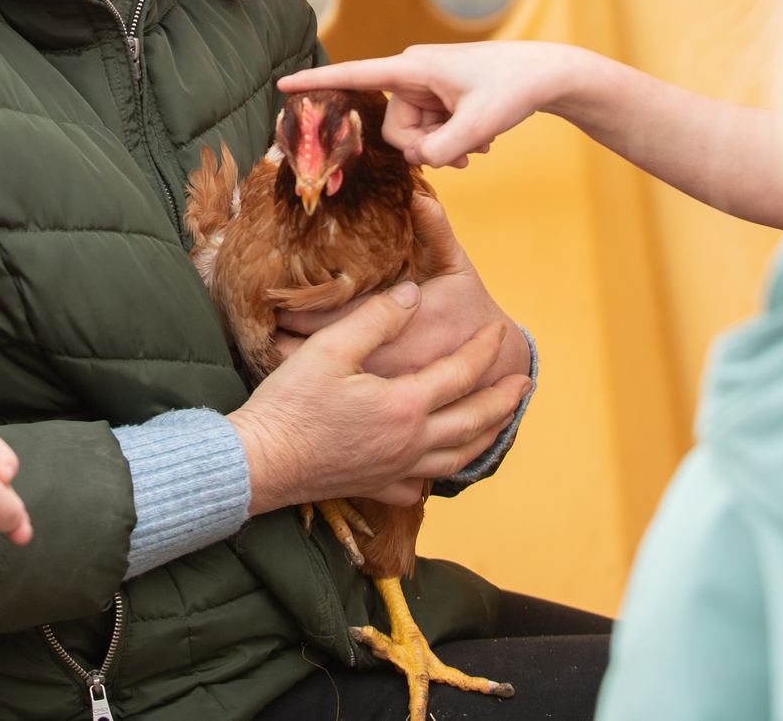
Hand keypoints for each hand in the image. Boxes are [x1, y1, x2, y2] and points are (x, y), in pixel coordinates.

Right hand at [227, 283, 530, 512]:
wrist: (259, 464)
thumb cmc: (289, 405)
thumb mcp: (330, 349)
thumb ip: (376, 318)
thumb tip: (413, 295)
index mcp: (404, 405)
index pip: (460, 373)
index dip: (484, 350)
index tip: (499, 330)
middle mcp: (410, 442)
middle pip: (473, 421)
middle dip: (502, 400)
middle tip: (523, 382)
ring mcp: (394, 470)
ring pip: (457, 457)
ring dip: (485, 436)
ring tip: (499, 423)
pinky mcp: (375, 487)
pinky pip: (420, 484)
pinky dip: (438, 472)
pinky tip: (436, 466)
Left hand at [273, 195, 530, 390]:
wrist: (493, 369)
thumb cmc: (468, 310)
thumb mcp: (457, 267)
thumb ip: (436, 232)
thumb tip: (418, 197)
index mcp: (415, 323)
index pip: (347, 316)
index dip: (307, 310)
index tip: (275, 300)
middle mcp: (402, 362)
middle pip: (334, 353)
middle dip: (293, 341)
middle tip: (259, 324)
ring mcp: (394, 392)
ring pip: (334, 384)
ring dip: (299, 370)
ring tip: (265, 350)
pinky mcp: (388, 411)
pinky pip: (343, 402)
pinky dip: (316, 391)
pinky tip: (291, 380)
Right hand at [279, 42, 583, 166]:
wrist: (546, 75)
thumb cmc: (513, 89)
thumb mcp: (479, 126)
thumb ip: (442, 150)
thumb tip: (419, 161)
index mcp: (412, 68)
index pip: (355, 75)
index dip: (317, 82)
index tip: (283, 84)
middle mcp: (412, 75)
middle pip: (394, 128)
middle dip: (426, 147)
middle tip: (465, 152)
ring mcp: (426, 87)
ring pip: (414, 135)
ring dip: (444, 147)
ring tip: (479, 147)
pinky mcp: (440, 97)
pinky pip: (429, 131)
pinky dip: (452, 142)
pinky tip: (480, 144)